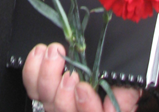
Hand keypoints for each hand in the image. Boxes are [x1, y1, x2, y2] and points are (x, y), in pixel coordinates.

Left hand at [22, 43, 139, 111]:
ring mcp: (56, 104)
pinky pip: (31, 84)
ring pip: (45, 98)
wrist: (94, 68)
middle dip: (64, 91)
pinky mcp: (42, 91)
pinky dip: (33, 67)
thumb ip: (126, 92)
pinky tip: (41, 52)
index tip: (83, 87)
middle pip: (63, 111)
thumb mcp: (128, 85)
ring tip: (55, 53)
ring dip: (48, 74)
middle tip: (70, 72)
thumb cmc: (116, 79)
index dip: (87, 107)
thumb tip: (121, 90)